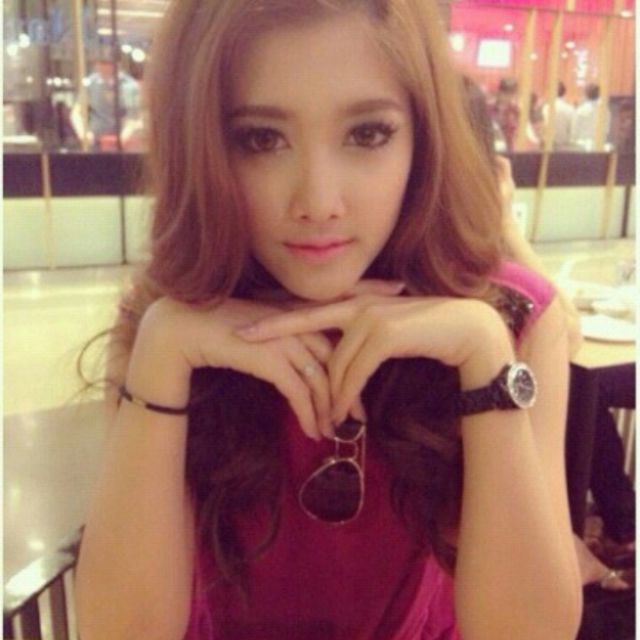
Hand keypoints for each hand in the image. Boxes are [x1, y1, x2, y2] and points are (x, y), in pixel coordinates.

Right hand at [136, 280, 403, 440]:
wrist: (183, 330)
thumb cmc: (220, 329)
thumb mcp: (261, 332)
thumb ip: (285, 340)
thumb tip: (301, 361)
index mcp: (296, 312)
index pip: (343, 307)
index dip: (372, 300)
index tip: (399, 298)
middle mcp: (295, 323)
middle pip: (338, 355)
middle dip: (352, 387)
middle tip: (361, 415)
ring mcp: (283, 339)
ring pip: (321, 378)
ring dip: (329, 409)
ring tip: (335, 432)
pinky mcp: (268, 357)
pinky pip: (298, 391)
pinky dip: (308, 413)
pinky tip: (312, 430)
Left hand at [235, 294, 513, 424]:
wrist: (469, 331)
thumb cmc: (428, 333)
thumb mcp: (387, 334)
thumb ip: (360, 340)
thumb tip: (337, 364)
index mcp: (355, 301)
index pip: (305, 312)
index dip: (273, 321)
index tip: (243, 330)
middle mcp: (358, 304)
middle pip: (315, 341)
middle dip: (296, 363)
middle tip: (266, 368)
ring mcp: (370, 316)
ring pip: (336, 364)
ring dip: (332, 395)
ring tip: (330, 419)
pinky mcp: (384, 334)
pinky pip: (354, 371)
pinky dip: (348, 394)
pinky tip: (346, 412)